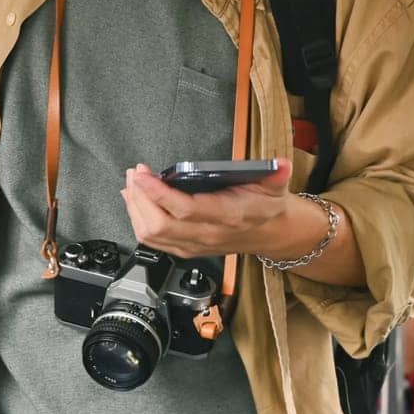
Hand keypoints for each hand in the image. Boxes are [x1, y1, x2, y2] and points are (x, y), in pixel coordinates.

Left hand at [120, 159, 297, 258]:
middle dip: (140, 199)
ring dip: (135, 209)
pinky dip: (139, 221)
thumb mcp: (275, 186)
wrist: (271, 234)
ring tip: (132, 184)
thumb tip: (281, 164)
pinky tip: (136, 202)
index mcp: (227, 217)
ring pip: (152, 236)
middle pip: (160, 225)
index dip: (159, 193)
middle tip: (135, 174)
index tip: (144, 175)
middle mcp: (207, 235)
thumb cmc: (267, 208)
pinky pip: (154, 241)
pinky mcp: (186, 249)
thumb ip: (277, 174)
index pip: (185, 210)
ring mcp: (194, 245)